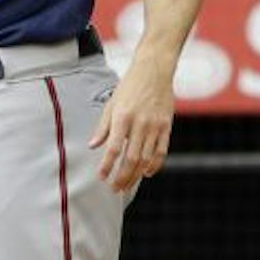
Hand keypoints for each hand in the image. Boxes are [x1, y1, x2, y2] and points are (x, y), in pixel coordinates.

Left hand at [88, 57, 173, 191]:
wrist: (154, 70)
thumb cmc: (130, 86)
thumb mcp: (112, 103)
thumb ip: (103, 127)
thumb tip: (93, 146)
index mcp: (122, 117)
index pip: (113, 148)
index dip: (107, 166)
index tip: (101, 177)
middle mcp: (139, 123)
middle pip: (131, 159)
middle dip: (122, 177)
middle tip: (115, 189)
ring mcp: (155, 126)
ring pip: (146, 159)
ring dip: (136, 175)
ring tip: (127, 185)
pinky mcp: (166, 126)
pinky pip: (161, 152)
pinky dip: (154, 166)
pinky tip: (146, 173)